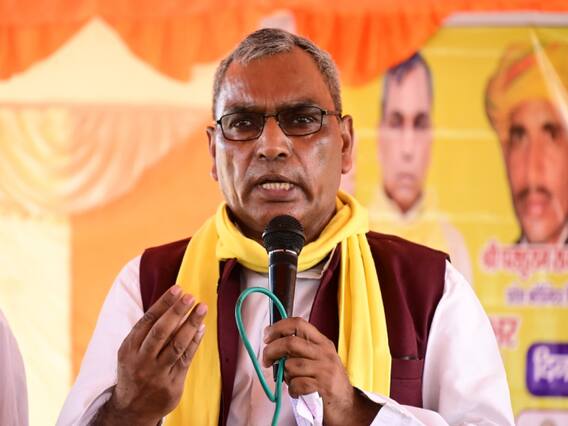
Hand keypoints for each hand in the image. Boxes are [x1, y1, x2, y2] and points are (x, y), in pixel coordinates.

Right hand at [94, 285, 207, 425]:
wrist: (131, 410)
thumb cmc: (135, 370)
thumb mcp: (131, 351)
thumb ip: (148, 331)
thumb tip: (173, 303)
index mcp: (129, 348)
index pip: (147, 320)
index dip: (164, 303)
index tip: (178, 289)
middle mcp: (141, 360)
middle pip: (161, 331)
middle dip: (177, 311)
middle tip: (191, 297)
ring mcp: (156, 373)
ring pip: (176, 345)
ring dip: (191, 324)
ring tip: (202, 308)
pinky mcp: (171, 384)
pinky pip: (186, 359)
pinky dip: (195, 342)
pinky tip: (201, 328)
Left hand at [262, 317, 379, 425]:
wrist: (346, 404)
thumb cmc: (327, 381)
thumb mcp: (317, 359)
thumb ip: (299, 350)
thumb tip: (272, 346)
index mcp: (322, 342)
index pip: (298, 323)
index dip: (278, 327)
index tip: (267, 336)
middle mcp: (324, 352)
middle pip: (290, 342)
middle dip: (272, 351)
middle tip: (266, 360)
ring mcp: (325, 369)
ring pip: (291, 365)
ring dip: (284, 375)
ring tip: (290, 380)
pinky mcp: (324, 386)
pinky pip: (296, 384)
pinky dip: (292, 389)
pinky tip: (297, 391)